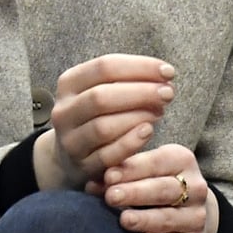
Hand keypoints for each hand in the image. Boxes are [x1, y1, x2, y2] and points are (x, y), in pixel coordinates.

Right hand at [33, 54, 174, 190]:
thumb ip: (126, 81)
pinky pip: (107, 156)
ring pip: (102, 126)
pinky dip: (130, 143)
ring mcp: (70, 140)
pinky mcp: (81, 165)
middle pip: (101, 96)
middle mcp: (64, 110)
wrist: (71, 155)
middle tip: (168, 93)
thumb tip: (164, 76)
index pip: (104, 67)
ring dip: (136, 117)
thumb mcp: (101, 90)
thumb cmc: (97, 115)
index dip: (139, 67)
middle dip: (140, 92)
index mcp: (69, 82)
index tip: (168, 72)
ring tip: (160, 112)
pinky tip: (148, 132)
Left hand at [99, 143, 218, 232]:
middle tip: (111, 197)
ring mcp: (198, 216)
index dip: (131, 169)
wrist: (191, 207)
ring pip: (169, 217)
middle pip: (163, 190)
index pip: (155, 162)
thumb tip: (92, 183)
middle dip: (135, 194)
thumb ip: (120, 172)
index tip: (107, 176)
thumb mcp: (144, 168)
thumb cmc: (157, 180)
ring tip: (123, 220)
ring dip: (145, 219)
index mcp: (182, 159)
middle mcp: (196, 187)